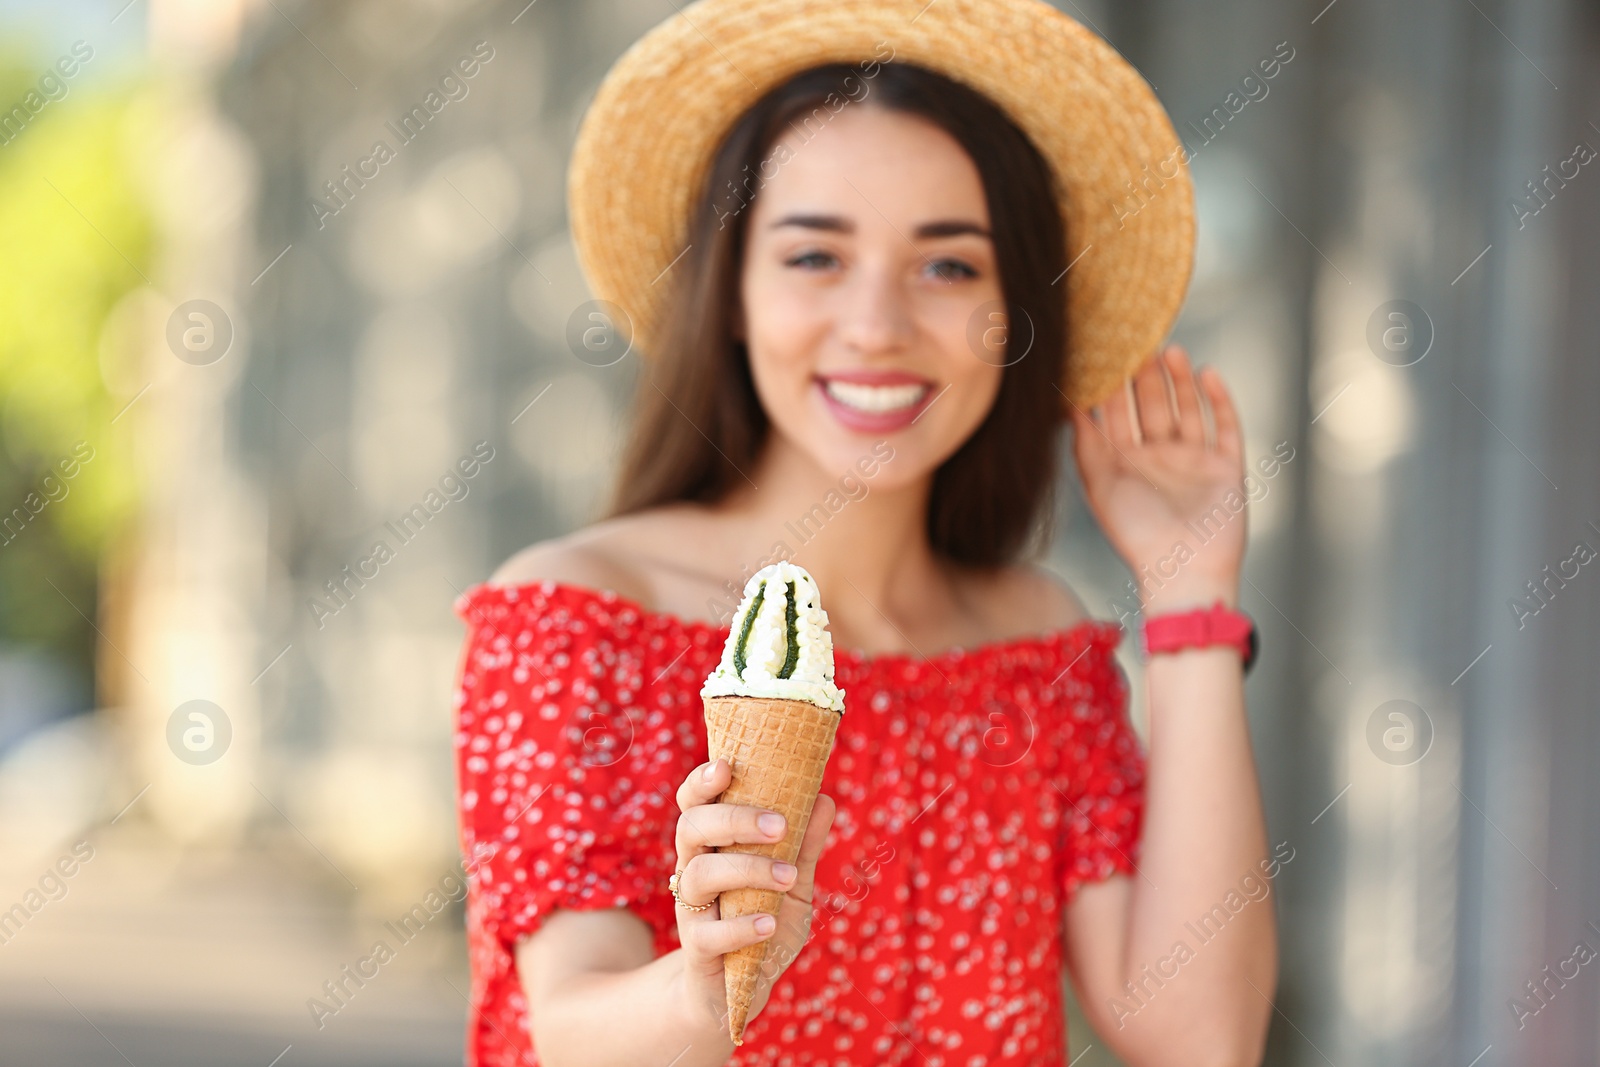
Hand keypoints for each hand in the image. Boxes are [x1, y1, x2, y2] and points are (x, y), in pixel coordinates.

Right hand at [669, 757, 835, 1038]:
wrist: (739, 990)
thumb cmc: (764, 922)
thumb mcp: (794, 884)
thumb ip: (805, 845)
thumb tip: (824, 797)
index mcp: (713, 845)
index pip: (695, 802)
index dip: (702, 781)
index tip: (726, 766)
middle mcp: (694, 869)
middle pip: (692, 827)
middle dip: (734, 819)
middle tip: (780, 825)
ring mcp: (691, 910)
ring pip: (699, 874)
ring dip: (747, 869)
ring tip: (787, 876)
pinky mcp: (697, 950)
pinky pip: (708, 934)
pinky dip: (740, 926)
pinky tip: (769, 923)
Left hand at [1069, 346, 1245, 611]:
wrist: (1184, 571)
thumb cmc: (1135, 534)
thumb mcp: (1101, 486)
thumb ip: (1085, 445)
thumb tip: (1066, 403)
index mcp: (1125, 461)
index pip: (1117, 412)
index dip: (1111, 383)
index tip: (1103, 349)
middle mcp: (1159, 456)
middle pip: (1152, 404)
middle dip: (1145, 375)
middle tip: (1138, 340)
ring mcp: (1194, 460)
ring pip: (1186, 409)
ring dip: (1179, 380)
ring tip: (1169, 349)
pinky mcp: (1226, 466)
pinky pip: (1225, 426)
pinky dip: (1218, 400)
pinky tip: (1207, 373)